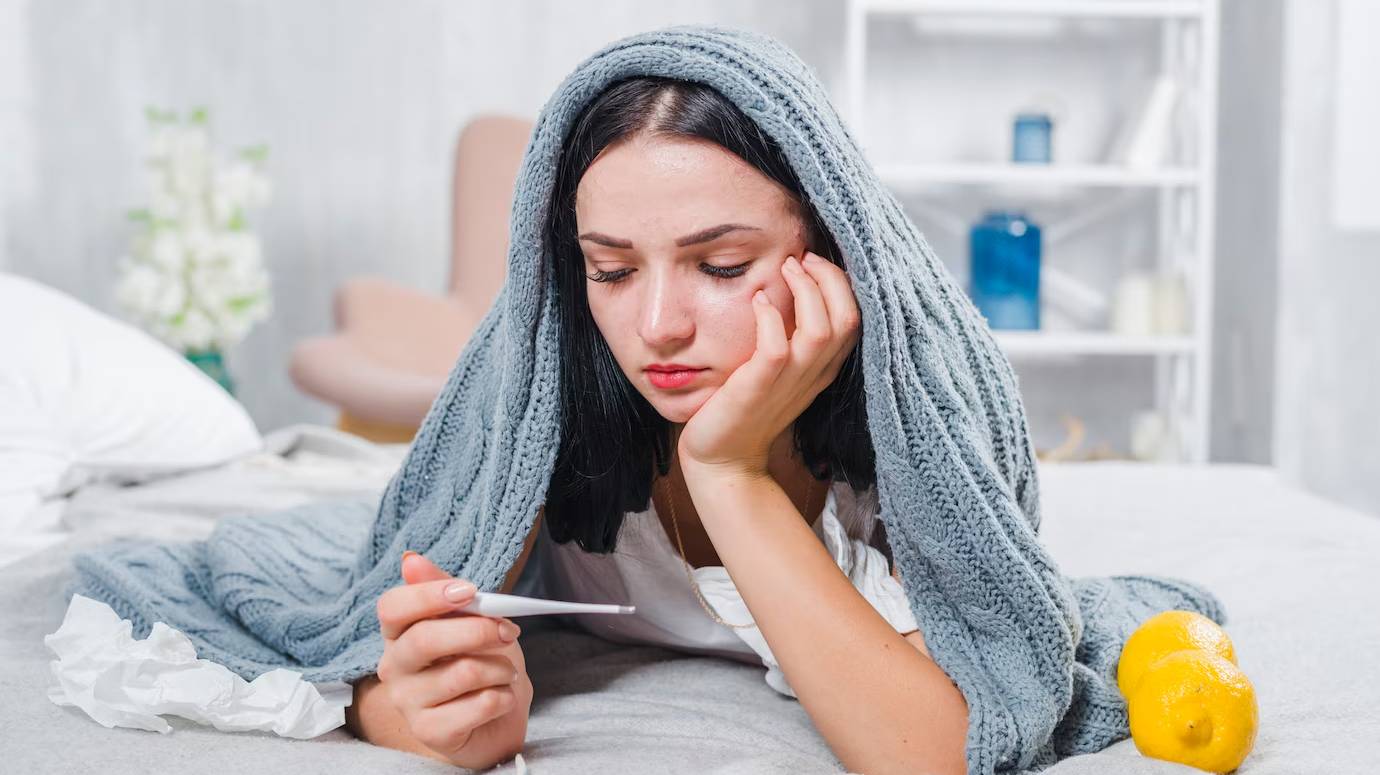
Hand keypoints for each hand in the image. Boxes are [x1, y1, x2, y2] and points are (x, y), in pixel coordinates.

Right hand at [373, 552, 529, 765]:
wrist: (497, 716)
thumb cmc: (480, 660)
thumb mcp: (470, 618)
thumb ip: (445, 589)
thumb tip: (411, 560)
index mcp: (399, 633)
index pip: (392, 607)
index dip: (430, 595)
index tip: (470, 591)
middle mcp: (394, 667)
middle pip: (425, 639)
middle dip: (478, 630)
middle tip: (508, 631)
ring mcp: (408, 702)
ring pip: (462, 672)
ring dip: (501, 668)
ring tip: (507, 672)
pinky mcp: (431, 733)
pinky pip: (478, 705)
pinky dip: (503, 697)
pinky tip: (501, 698)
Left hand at [677, 250, 860, 476]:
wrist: (724, 458)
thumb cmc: (747, 407)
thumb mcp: (780, 369)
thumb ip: (793, 337)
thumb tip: (792, 287)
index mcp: (823, 367)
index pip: (854, 317)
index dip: (840, 282)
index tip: (813, 261)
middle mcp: (814, 374)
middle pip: (848, 318)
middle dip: (830, 278)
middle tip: (801, 259)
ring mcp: (788, 382)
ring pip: (821, 330)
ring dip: (806, 291)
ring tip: (785, 268)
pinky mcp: (757, 388)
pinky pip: (776, 348)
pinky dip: (769, 318)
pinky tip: (757, 301)